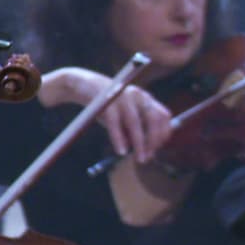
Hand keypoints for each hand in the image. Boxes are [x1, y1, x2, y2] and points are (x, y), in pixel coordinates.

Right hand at [47, 68, 172, 164]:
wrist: (81, 85)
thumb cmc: (105, 106)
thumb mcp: (123, 118)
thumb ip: (133, 132)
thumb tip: (145, 154)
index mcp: (145, 98)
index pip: (163, 116)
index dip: (163, 134)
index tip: (156, 149)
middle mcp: (138, 95)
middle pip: (153, 118)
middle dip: (154, 140)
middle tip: (148, 157)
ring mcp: (122, 96)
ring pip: (135, 121)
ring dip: (140, 143)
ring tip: (139, 159)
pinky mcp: (107, 100)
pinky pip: (115, 123)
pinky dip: (119, 139)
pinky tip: (121, 151)